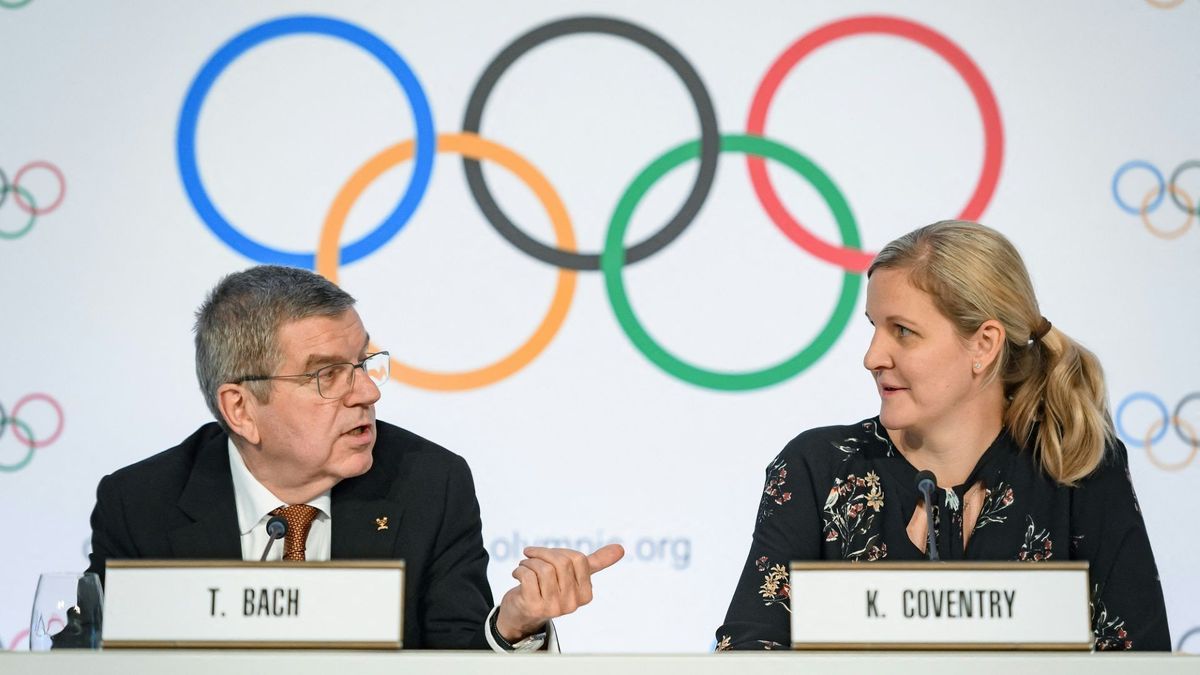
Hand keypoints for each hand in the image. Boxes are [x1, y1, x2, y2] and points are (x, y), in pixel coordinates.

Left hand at [495, 543, 623, 641]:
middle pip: (560, 562)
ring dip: (529, 562)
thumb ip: (596, 562)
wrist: (523, 614)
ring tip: (525, 565)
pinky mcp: (533, 607)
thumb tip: (621, 549)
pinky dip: (519, 570)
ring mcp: (553, 607)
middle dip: (542, 554)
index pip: (577, 559)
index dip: (559, 552)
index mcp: (585, 594)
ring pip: (543, 568)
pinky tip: (518, 574)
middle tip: (532, 556)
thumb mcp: (573, 576)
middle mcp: (572, 603)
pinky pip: (527, 576)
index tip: (546, 554)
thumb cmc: (549, 589)